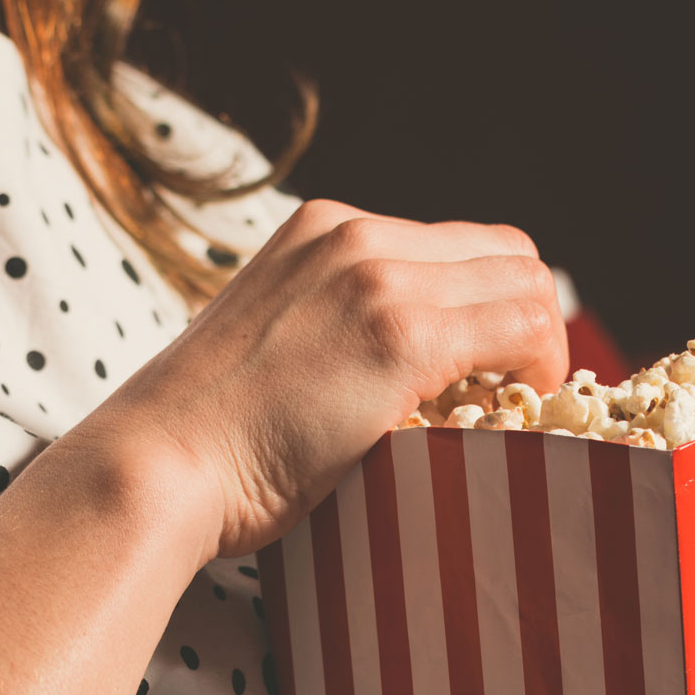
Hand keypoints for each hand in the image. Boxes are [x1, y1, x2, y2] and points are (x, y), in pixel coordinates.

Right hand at [74, 199, 568, 558]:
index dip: (488, 302)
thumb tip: (399, 370)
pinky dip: (536, 371)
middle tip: (508, 391)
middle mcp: (356, 234)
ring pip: (525, 284)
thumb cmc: (205, 436)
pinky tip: (506, 417)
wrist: (158, 466)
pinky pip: (523, 330)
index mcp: (323, 228)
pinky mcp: (405, 335)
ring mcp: (383, 279)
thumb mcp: (273, 341)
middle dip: (521, 319)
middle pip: (503, 251)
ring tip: (505, 409)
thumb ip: (335, 327)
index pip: (454, 243)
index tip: (485, 366)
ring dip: (535, 347)